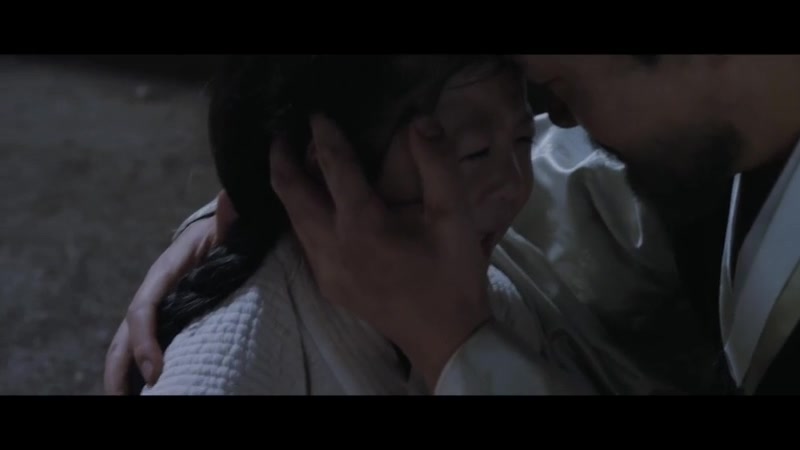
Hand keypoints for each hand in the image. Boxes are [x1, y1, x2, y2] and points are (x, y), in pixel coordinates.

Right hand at [103, 191, 237, 393]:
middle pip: (124, 335)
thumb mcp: (231, 226)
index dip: (145, 340)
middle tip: (123, 401)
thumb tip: (233, 200)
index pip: (143, 309)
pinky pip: (146, 345)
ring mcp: (157, 307)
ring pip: (127, 345)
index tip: (156, 372)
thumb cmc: (229, 230)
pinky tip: (145, 392)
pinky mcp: (166, 318)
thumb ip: (231, 221)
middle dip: (120, 370)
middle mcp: (153, 292)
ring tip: (127, 402)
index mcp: (165, 271)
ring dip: (123, 375)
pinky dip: (138, 370)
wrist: (223, 229)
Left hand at [271, 115, 491, 387]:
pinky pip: (302, 244)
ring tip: (290, 165)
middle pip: (293, 196)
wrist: (445, 337)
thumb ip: (438, 166)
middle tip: (281, 137)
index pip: (335, 168)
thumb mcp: (455, 218)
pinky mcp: (329, 286)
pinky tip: (309, 209)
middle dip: (283, 162)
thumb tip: (420, 123)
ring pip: (293, 222)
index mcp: (363, 226)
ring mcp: (327, 270)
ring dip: (288, 190)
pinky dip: (298, 218)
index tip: (316, 115)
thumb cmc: (452, 276)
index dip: (324, 137)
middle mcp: (334, 247)